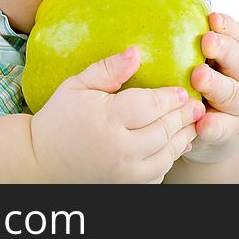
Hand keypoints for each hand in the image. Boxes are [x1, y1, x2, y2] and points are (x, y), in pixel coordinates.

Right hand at [29, 46, 204, 182]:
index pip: (150, 106)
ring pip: (166, 155)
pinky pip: (157, 175)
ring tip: (191, 124)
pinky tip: (173, 145)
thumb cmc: (59, 118)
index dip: (170, 97)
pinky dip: (168, 159)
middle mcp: (120, 149)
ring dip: (182, 138)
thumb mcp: (77, 86)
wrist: (41, 161)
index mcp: (107, 120)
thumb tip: (136, 52)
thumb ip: (108, 69)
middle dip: (183, 116)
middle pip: (164, 130)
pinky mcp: (126, 187)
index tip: (182, 90)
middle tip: (196, 105)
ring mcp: (124, 173)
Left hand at [183, 12, 238, 164]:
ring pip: (232, 94)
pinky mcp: (232, 133)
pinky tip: (202, 122)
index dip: (228, 26)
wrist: (223, 131)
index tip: (212, 18)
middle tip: (206, 42)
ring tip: (198, 77)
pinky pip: (222, 129)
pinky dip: (213, 126)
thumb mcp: (214, 60)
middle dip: (224, 50)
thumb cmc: (211, 82)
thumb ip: (201, 39)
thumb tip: (164, 4)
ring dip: (215, 84)